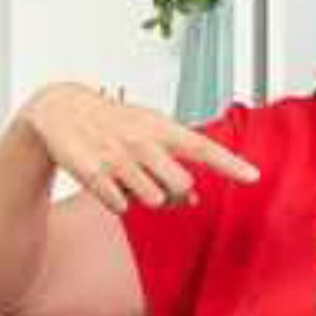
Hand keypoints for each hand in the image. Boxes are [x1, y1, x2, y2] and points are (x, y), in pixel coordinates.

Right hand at [16, 81, 258, 213]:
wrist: (61, 109)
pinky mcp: (94, 173)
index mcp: (161, 128)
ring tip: (128, 177)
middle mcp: (143, 141)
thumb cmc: (114, 122)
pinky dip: (117, 201)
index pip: (204, 147)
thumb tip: (194, 201)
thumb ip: (174, 164)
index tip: (254, 176)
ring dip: (143, 197)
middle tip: (156, 180)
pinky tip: (108, 181)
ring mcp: (118, 158)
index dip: (230, 164)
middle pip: (181, 185)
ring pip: (152, 200)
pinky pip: (120, 206)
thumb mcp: (147, 134)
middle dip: (174, 192)